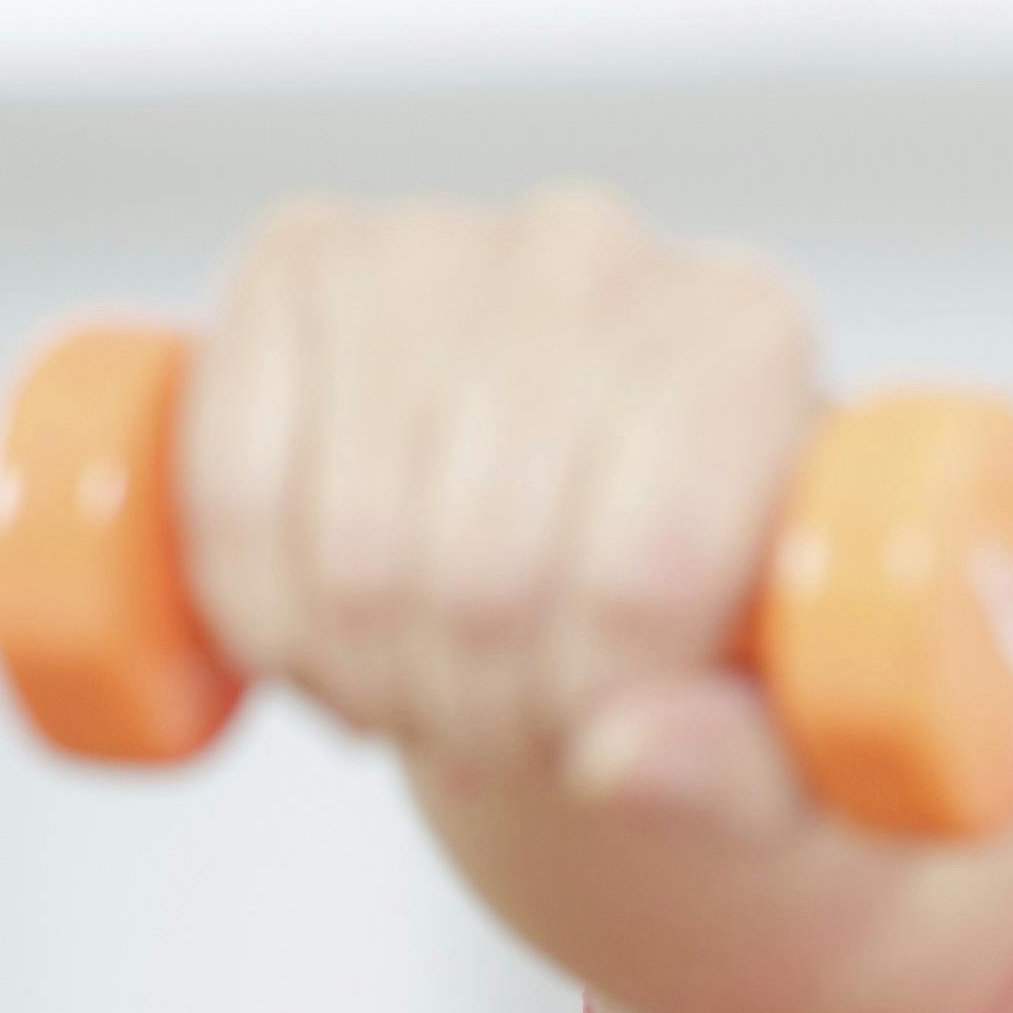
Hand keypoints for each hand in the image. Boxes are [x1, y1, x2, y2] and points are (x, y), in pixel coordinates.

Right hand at [174, 181, 826, 840]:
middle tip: (499, 732)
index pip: (639, 572)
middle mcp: (597, 258)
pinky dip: (258, 608)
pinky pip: (229, 483)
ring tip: (424, 691)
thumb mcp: (783, 737)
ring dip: (368, 676)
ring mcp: (434, 243)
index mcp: (747, 344)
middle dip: (476, 711)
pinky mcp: (297, 260)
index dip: (588, 707)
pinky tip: (319, 634)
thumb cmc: (708, 620)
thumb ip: (742, 770)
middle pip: (487, 571)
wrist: (592, 527)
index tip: (591, 739)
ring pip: (354, 549)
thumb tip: (620, 757)